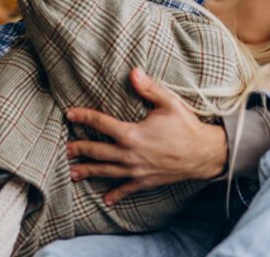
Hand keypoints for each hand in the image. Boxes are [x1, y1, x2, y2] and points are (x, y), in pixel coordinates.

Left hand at [65, 67, 227, 204]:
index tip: (70, 114)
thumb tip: (133, 71)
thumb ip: (148, 88)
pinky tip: (106, 199)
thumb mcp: (168, 102)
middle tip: (67, 149)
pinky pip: (126, 189)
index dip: (85, 117)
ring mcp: (137, 170)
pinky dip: (115, 194)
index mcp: (132, 134)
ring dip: (89, 171)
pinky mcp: (145, 181)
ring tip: (73, 173)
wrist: (203, 154)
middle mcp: (130, 154)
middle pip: (98, 151)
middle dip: (81, 149)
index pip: (102, 123)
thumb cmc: (186, 125)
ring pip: (107, 171)